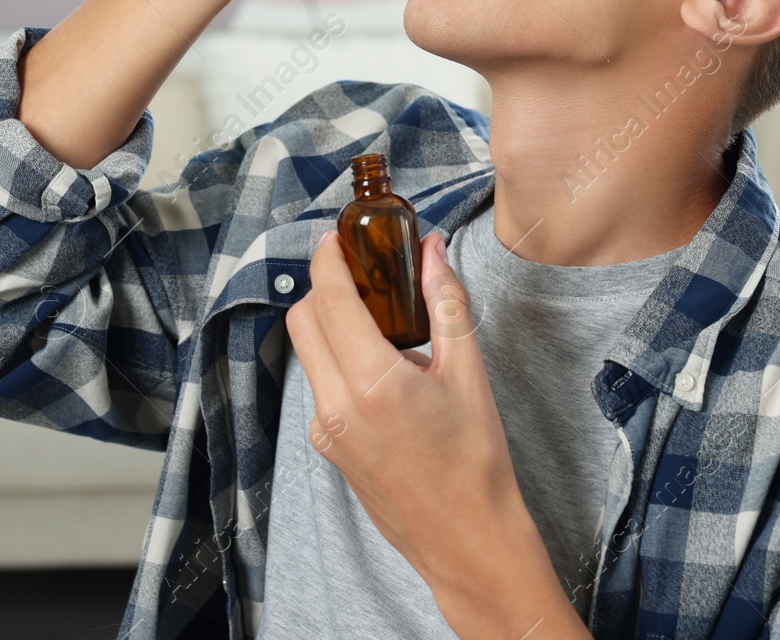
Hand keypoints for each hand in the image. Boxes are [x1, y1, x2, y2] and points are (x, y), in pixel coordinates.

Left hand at [286, 228, 549, 632]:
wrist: (468, 540)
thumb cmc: (476, 461)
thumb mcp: (468, 374)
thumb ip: (446, 303)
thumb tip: (431, 250)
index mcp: (372, 382)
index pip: (329, 298)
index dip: (328, 258)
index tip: (339, 238)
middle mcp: (336, 406)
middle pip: (303, 320)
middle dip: (325, 289)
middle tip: (362, 275)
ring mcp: (325, 430)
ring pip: (307, 353)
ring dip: (330, 325)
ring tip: (380, 324)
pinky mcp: (326, 447)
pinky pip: (318, 386)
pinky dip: (337, 361)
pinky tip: (379, 369)